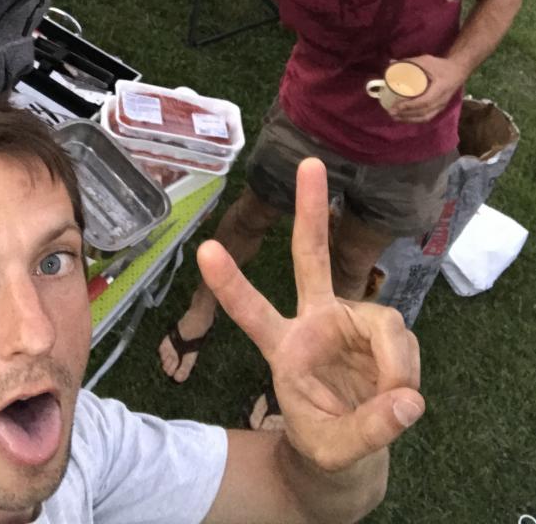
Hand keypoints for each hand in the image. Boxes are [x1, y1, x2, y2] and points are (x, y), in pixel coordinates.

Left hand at [198, 158, 423, 471]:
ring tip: (394, 402)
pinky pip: (404, 340)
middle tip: (309, 162)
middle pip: (309, 256)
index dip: (231, 283)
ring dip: (395, 363)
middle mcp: (314, 321)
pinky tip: (401, 393)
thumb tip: (408, 399)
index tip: (205, 248)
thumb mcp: (336, 450)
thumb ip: (369, 429)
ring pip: (383, 321)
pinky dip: (407, 370)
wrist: (352, 450)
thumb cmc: (327, 442)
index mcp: (282, 347)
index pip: (251, 311)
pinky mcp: (379, 331)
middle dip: (310, 210)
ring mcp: (349, 321)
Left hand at [388, 54, 465, 122]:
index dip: (410, 106)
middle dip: (406, 114)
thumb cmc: (441, 65)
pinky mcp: (440, 108)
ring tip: (395, 117)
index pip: (425, 101)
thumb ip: (410, 62)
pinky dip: (415, 120)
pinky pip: (428, 117)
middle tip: (391, 112)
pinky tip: (405, 118)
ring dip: (409, 119)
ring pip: (425, 117)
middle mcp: (442, 100)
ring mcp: (442, 105)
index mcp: (440, 88)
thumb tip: (391, 63)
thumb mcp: (427, 61)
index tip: (396, 106)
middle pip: (423, 112)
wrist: (458, 70)